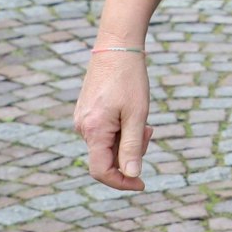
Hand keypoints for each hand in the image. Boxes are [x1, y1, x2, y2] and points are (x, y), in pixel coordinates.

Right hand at [75, 51, 154, 189]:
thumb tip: (132, 175)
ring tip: (142, 118)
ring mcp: (82, 120)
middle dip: (131, 152)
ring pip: (107, 144)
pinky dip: (121, 130)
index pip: (101, 171)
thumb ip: (133, 147)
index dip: (121, 182)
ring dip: (128, 140)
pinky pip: (104, 132)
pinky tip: (131, 113)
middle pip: (107, 158)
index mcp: (93, 131)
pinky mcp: (86, 112)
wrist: (116, 48)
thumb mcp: (137, 115)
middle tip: (149, 130)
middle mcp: (82, 128)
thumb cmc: (130, 79)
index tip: (142, 184)